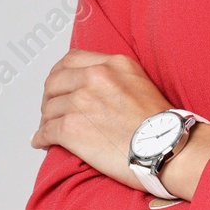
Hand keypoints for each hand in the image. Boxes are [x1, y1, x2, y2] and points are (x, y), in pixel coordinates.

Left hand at [31, 50, 172, 189]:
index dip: (59, 75)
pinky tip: (42, 142)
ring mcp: (81, 101)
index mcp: (112, 64)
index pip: (71, 60)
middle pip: (54, 83)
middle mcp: (95, 77)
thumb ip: (113, 77)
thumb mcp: (139, 82)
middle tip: (50, 110)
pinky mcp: (71, 128)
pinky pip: (46, 131)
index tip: (58, 87)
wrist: (167, 149)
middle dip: (49, 98)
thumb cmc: (161, 126)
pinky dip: (41, 138)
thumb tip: (90, 87)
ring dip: (46, 121)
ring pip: (49, 109)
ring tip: (48, 130)